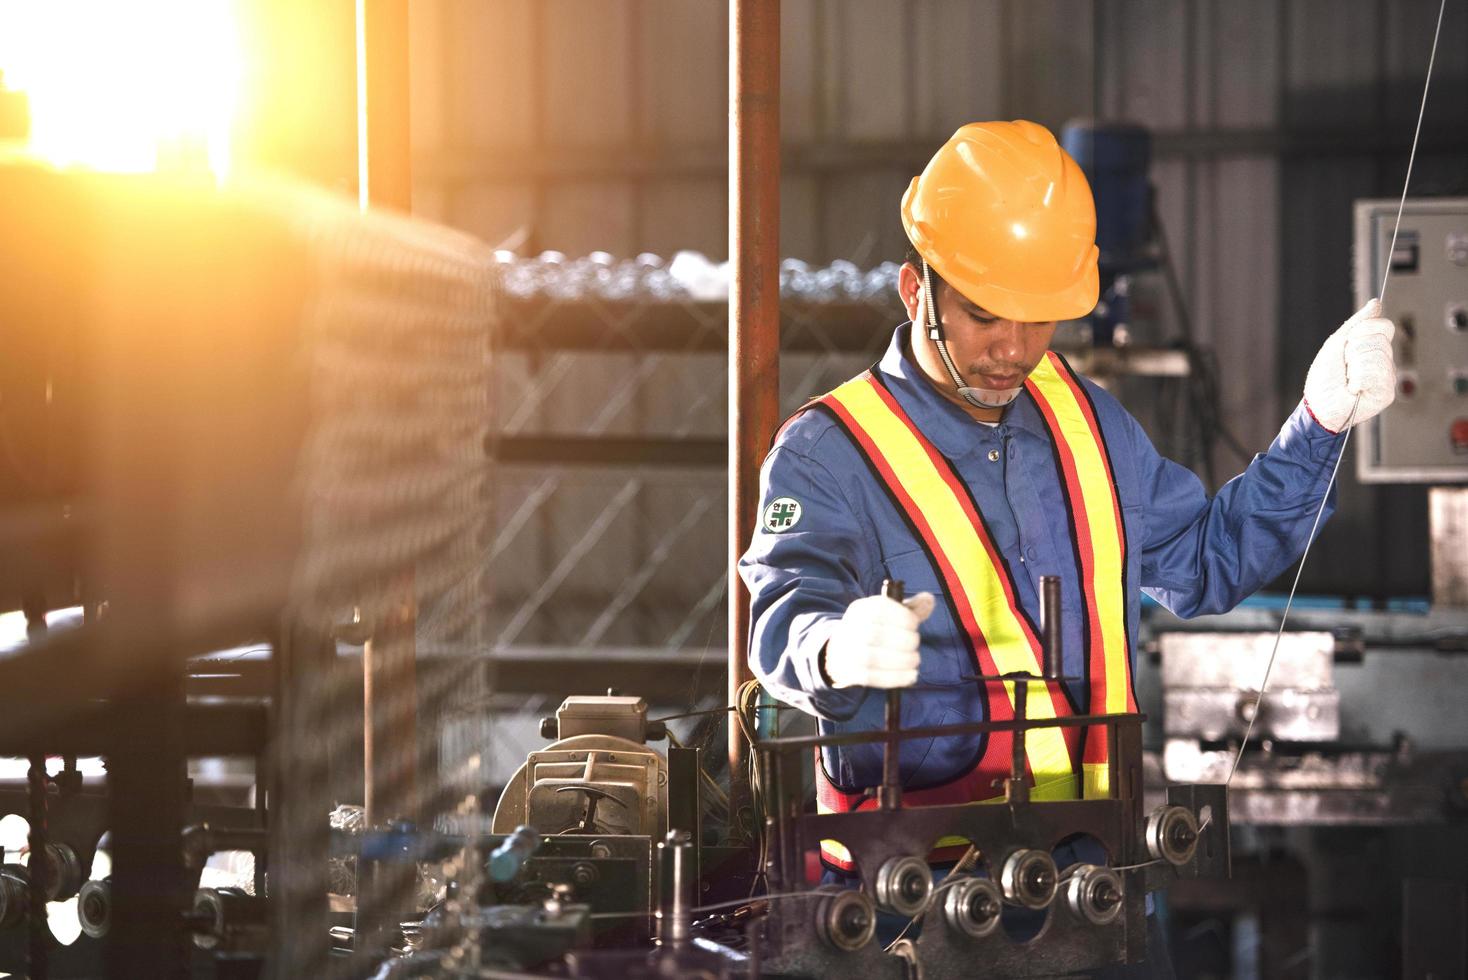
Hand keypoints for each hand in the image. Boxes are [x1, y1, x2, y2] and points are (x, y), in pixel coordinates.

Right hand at [821, 591, 935, 688]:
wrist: (842, 651)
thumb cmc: (875, 629)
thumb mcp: (890, 615)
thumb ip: (911, 608)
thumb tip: (928, 599)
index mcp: (860, 610)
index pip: (879, 609)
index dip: (902, 617)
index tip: (915, 624)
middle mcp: (849, 629)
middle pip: (875, 635)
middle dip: (904, 640)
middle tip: (915, 644)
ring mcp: (846, 652)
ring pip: (873, 658)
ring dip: (902, 660)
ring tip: (915, 660)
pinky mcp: (849, 672)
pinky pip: (871, 677)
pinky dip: (896, 678)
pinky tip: (911, 676)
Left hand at [1303, 298, 1395, 432]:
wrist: (1318, 404)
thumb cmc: (1325, 376)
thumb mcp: (1337, 343)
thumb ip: (1358, 322)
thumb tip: (1376, 303)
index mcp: (1373, 348)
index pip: (1384, 326)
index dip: (1362, 332)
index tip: (1346, 345)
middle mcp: (1384, 361)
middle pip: (1380, 339)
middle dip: (1354, 350)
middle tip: (1345, 366)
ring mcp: (1387, 377)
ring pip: (1379, 355)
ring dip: (1355, 366)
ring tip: (1349, 379)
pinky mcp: (1387, 393)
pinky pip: (1378, 373)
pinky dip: (1359, 379)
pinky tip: (1354, 389)